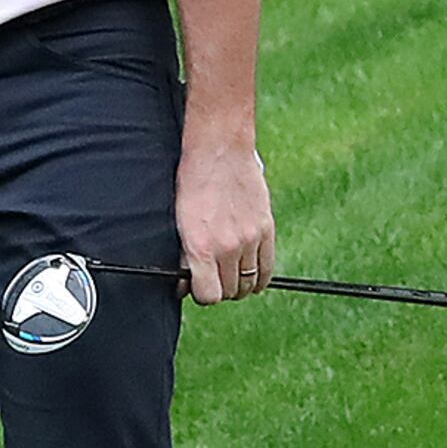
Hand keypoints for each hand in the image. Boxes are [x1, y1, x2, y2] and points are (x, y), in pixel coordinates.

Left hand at [178, 140, 274, 305]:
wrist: (219, 152)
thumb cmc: (193, 184)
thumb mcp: (179, 221)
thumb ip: (184, 256)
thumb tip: (183, 285)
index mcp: (201, 247)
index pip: (209, 296)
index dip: (202, 294)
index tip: (198, 286)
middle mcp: (228, 247)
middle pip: (229, 291)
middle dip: (219, 287)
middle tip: (213, 275)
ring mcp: (250, 239)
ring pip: (249, 283)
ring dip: (239, 283)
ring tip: (230, 273)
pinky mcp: (266, 229)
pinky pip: (267, 268)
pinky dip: (259, 277)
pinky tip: (251, 275)